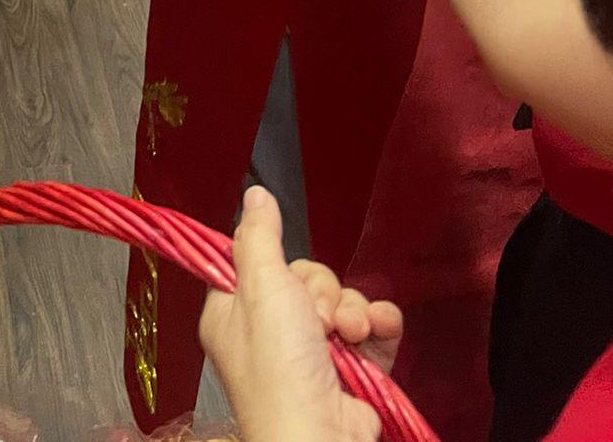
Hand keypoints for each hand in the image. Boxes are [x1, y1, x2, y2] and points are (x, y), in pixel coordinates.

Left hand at [200, 188, 398, 441]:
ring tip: (347, 335)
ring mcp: (313, 353)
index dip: (275, 264)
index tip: (281, 273)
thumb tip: (254, 195)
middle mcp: (271, 333)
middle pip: (306, 277)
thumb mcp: (261, 289)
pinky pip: (371, 324)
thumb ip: (258, 237)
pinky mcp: (351, 369)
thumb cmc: (280, 368)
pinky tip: (374, 333)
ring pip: (341, 298)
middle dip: (321, 291)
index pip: (255, 264)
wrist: (321, 437)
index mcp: (234, 315)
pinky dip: (378, 325)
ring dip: (351, 311)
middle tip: (316, 317)